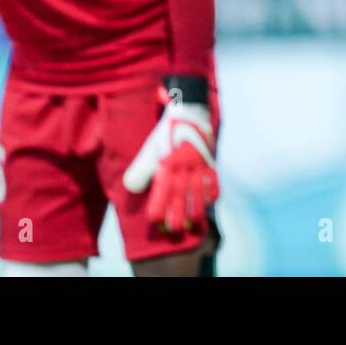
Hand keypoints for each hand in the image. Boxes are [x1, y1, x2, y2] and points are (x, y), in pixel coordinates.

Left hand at [123, 87, 217, 231]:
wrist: (188, 113)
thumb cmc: (164, 136)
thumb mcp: (148, 150)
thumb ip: (140, 169)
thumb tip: (131, 188)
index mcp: (168, 161)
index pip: (163, 188)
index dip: (158, 205)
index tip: (154, 221)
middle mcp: (185, 164)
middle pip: (182, 193)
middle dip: (178, 213)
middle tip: (174, 230)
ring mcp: (200, 164)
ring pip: (200, 190)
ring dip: (198, 209)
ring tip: (196, 224)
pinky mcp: (210, 161)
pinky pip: (214, 179)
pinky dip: (213, 192)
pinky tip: (211, 203)